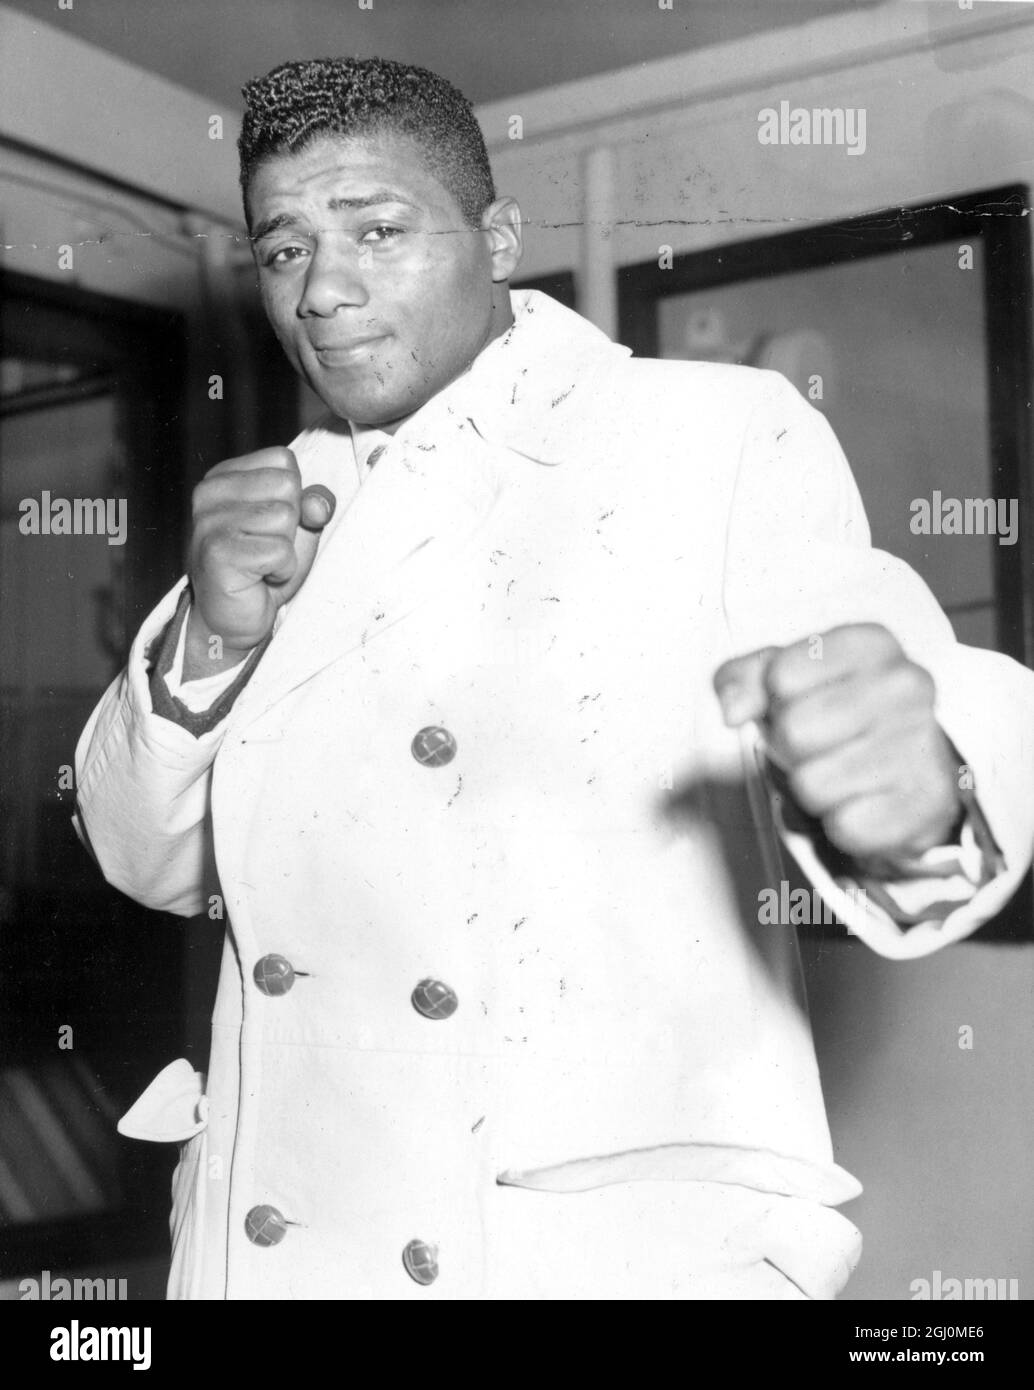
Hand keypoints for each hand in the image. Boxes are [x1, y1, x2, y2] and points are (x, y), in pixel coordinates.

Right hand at [184, 447, 334, 678]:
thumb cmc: (263, 569)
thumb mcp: (296, 528)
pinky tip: (259, 579)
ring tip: (262, 564)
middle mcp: (209, 492)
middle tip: (267, 549)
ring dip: (286, 550)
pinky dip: (281, 570)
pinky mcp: (217, 552)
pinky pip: (279, 551)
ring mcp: (209, 521)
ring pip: (284, 516)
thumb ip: (312, 505)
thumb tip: (319, 503)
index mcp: (224, 476)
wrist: (234, 619)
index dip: (293, 498)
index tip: (273, 526)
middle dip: (290, 524)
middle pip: (286, 485)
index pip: (283, 461)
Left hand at [713, 624, 961, 861]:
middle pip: (794, 730)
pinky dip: (844, 823)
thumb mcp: (786, 679)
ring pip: (813, 784)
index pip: (781, 675)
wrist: (910, 768)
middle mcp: (907, 685)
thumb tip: (732, 709)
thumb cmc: (839, 715)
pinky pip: (845, 826)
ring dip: (816, 787)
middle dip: (791, 747)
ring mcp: (923, 742)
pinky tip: (868, 800)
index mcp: (872, 643)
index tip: (802, 701)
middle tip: (821, 743)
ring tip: (845, 771)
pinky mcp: (928, 802)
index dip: (775, 699)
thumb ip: (743, 679)